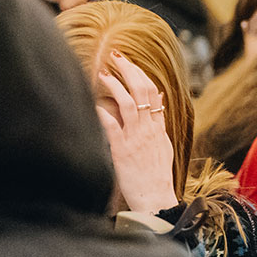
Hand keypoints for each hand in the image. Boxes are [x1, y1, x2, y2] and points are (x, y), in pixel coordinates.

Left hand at [96, 51, 177, 213]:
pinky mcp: (123, 150)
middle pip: (143, 92)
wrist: (156, 200)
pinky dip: (102, 111)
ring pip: (129, 103)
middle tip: (117, 56)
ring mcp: (136, 139)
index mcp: (159, 129)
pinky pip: (111, 125)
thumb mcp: (164, 147)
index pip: (154, 93)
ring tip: (104, 72)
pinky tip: (92, 101)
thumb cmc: (156, 177)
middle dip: (130, 71)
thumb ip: (159, 123)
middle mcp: (149, 130)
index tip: (129, 63)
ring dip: (116, 85)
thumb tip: (158, 99)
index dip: (141, 75)